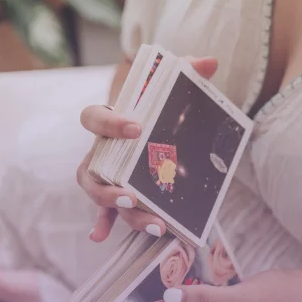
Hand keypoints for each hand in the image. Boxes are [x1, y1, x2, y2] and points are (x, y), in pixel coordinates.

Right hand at [77, 57, 218, 241]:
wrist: (143, 119)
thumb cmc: (152, 105)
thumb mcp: (166, 87)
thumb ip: (185, 71)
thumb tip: (210, 63)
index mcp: (106, 121)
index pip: (93, 118)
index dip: (109, 124)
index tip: (136, 128)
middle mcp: (99, 150)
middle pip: (90, 170)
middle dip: (107, 188)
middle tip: (132, 196)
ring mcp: (104, 174)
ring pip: (100, 195)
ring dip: (116, 212)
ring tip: (150, 223)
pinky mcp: (113, 191)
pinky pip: (103, 210)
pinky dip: (101, 223)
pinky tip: (100, 237)